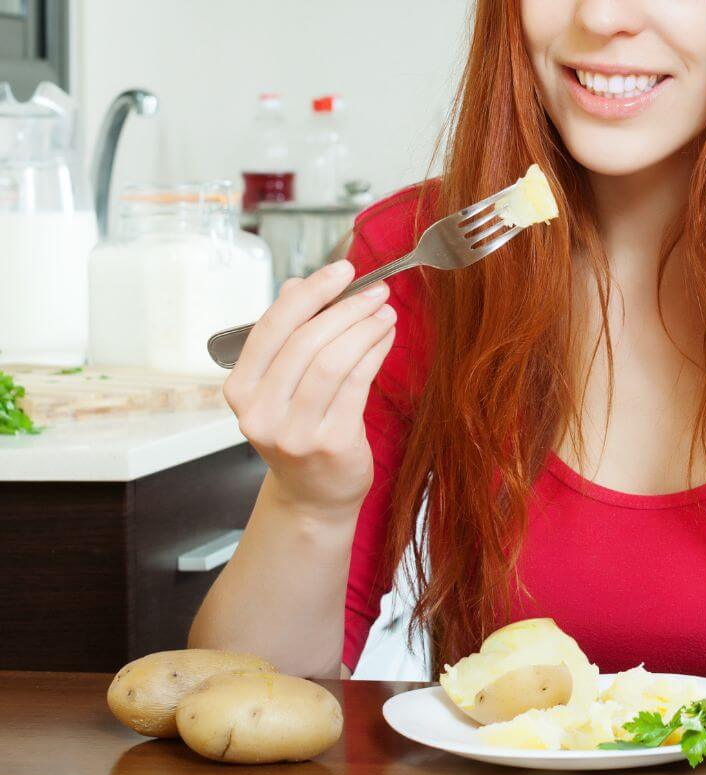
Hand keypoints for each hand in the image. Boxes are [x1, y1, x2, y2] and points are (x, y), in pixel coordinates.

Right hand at [221, 259, 396, 517]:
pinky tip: (386, 337)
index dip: (310, 292)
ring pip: (332, 361)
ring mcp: (294, 431)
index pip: (272, 327)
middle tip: (375, 290)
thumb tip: (297, 284)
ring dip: (364, 328)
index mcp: (240, 390)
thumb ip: (286, 336)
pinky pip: (356, 384)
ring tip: (385, 311)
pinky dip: (374, 353)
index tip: (342, 269)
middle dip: (345, 307)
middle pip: (305, 341)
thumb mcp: (281, 386)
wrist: (313, 497)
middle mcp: (260, 412)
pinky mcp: (330, 443)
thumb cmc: (301, 432)